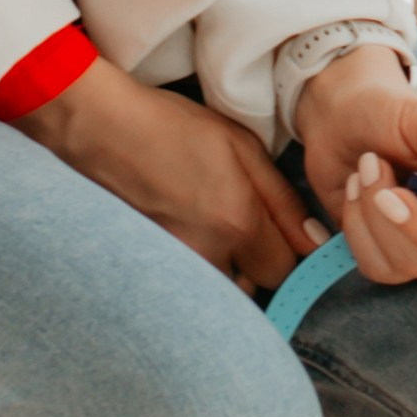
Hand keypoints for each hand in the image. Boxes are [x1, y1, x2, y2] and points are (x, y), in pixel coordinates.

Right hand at [21, 59, 317, 289]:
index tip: (278, 231)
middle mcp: (208, 254)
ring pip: (220, 289)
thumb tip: (314, 242)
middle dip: (256, 263)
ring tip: (207, 226)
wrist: (101, 128)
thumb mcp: (241, 145)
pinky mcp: (147, 270)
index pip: (285, 271)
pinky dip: (194, 268)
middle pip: (253, 287)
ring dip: (225, 268)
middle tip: (239, 223)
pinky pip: (188, 283)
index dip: (286, 250)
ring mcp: (174, 266)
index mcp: (237, 222)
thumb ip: (283, 199)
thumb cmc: (172, 127)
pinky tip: (181, 230)